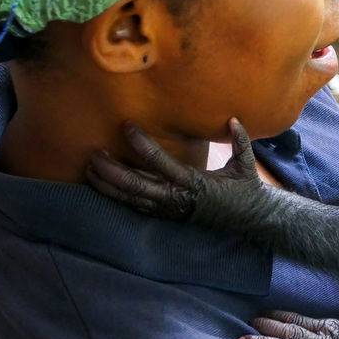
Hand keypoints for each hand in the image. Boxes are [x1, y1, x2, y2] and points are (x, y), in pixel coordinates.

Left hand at [85, 117, 259, 221]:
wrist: (249, 219)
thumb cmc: (246, 188)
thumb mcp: (245, 163)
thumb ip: (240, 139)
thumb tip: (233, 118)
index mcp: (192, 182)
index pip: (159, 161)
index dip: (141, 144)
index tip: (126, 126)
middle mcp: (175, 198)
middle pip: (134, 185)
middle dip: (111, 169)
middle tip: (95, 153)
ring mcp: (168, 210)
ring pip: (129, 199)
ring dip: (106, 185)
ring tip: (89, 168)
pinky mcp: (165, 217)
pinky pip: (135, 208)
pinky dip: (116, 198)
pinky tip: (101, 187)